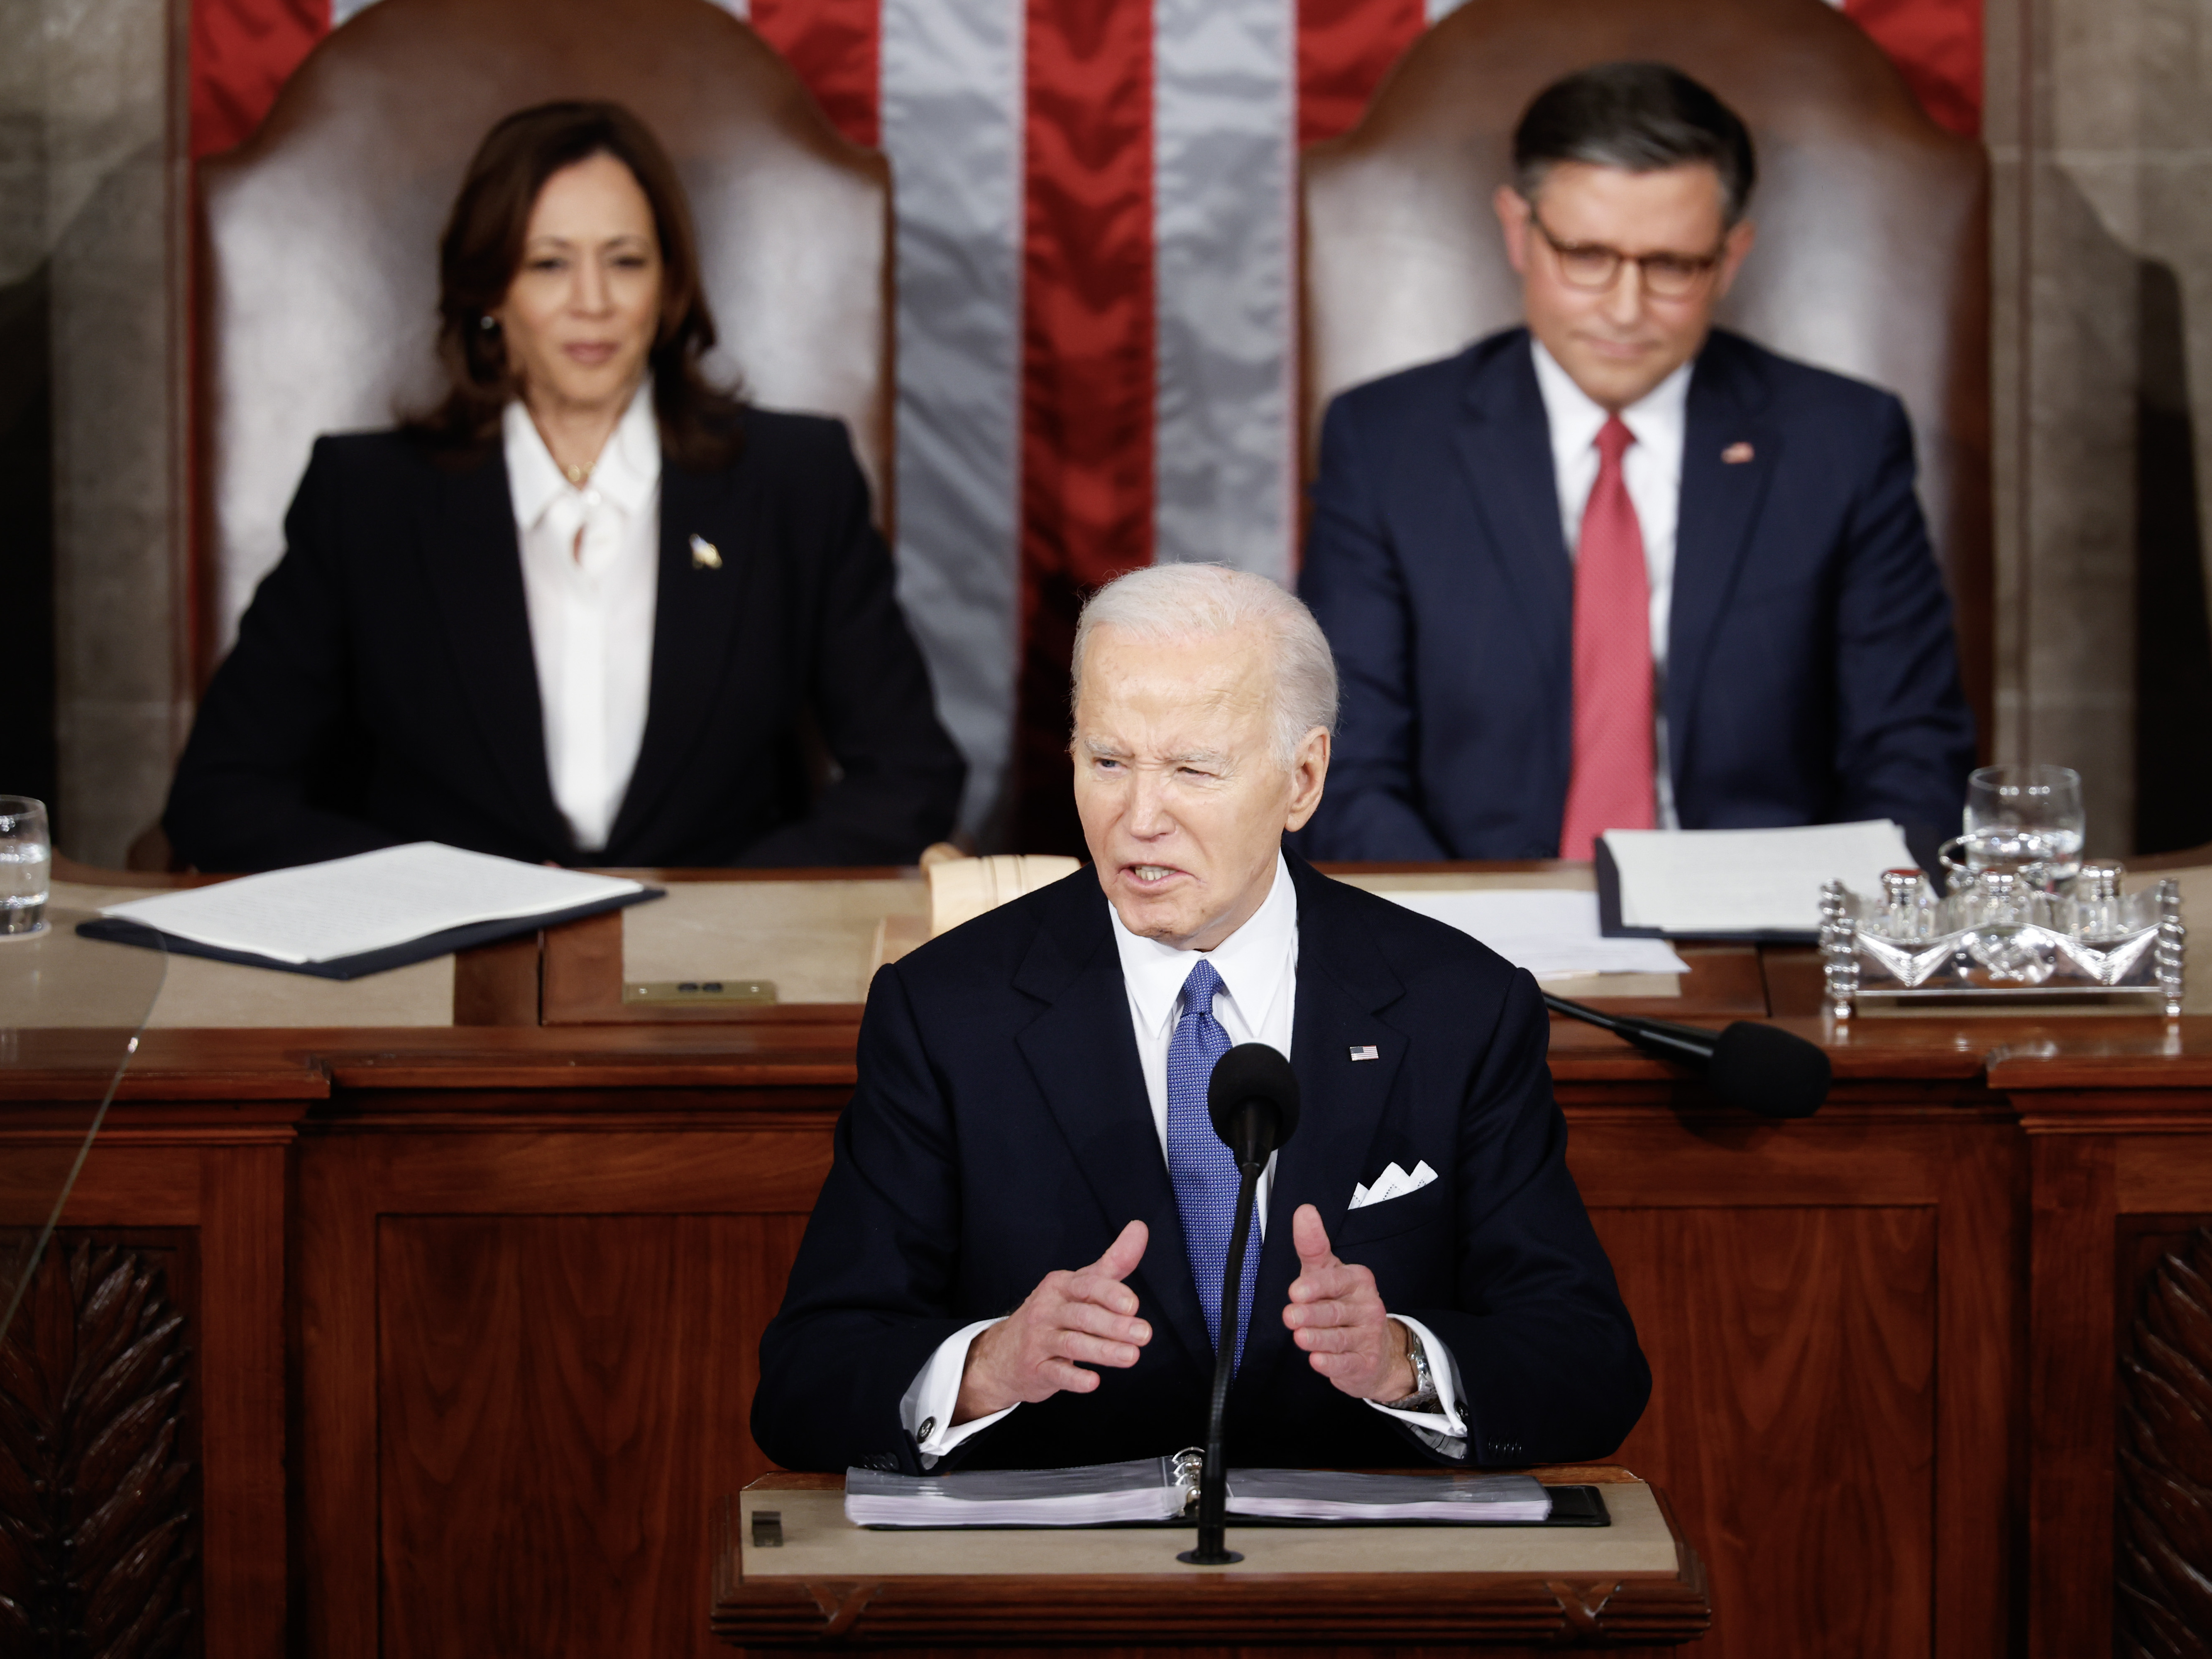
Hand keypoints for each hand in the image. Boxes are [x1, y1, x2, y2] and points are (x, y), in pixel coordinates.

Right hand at [953, 1220, 1151, 1422]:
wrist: (1004, 1353)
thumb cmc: (1054, 1314)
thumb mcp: (1081, 1285)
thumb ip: (1113, 1262)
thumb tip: (1140, 1228)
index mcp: (1060, 1285)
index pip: (1087, 1286)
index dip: (1110, 1294)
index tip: (1133, 1305)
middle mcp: (1046, 1309)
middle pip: (1083, 1316)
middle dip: (1115, 1325)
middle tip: (1144, 1334)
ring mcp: (1038, 1340)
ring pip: (1072, 1343)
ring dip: (1103, 1351)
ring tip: (1132, 1357)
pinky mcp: (1035, 1369)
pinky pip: (1055, 1373)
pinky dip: (1073, 1378)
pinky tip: (1093, 1382)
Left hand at [1282, 1203, 1415, 1401]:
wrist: (1375, 1350)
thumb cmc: (1343, 1305)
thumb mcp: (1326, 1272)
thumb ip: (1312, 1245)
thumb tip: (1304, 1211)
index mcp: (1358, 1280)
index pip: (1336, 1280)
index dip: (1316, 1285)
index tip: (1296, 1290)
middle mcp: (1367, 1306)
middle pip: (1335, 1310)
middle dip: (1312, 1314)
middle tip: (1290, 1315)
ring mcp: (1369, 1336)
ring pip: (1339, 1337)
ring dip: (1318, 1338)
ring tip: (1300, 1338)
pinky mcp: (1366, 1362)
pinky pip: (1347, 1363)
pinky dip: (1331, 1363)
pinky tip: (1317, 1360)